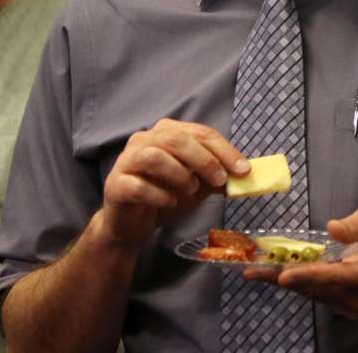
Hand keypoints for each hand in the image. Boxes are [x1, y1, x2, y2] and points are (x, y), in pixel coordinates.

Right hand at [100, 119, 249, 247]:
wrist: (132, 224)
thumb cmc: (165, 196)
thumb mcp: (197, 185)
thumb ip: (216, 177)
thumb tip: (242, 174)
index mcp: (166, 132)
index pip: (199, 132)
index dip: (224, 150)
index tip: (243, 169)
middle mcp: (144, 140)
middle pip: (176, 139)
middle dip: (204, 159)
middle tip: (220, 180)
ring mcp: (126, 160)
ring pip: (155, 156)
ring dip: (180, 174)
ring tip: (191, 190)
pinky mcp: (115, 184)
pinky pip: (137, 185)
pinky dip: (158, 194)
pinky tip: (170, 202)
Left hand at [246, 202, 357, 320]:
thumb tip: (332, 229)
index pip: (336, 276)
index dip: (307, 275)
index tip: (282, 275)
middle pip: (320, 289)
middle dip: (284, 279)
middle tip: (252, 270)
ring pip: (317, 295)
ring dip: (287, 282)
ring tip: (256, 271)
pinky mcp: (352, 303)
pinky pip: (321, 294)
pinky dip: (300, 283)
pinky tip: (277, 273)